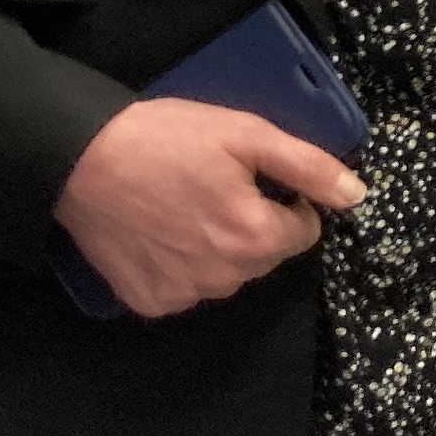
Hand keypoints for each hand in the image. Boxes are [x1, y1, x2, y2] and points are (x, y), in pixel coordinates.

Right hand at [53, 99, 366, 320]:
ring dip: (217, 247)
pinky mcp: (147, 301)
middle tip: (214, 185)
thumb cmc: (165, 138)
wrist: (78, 159)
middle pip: (264, 255)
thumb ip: (307, 167)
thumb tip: (356, 195)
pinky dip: (180, 265)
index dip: (287, 201)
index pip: (304, 231)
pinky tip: (160, 232)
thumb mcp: (246, 134)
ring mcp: (183, 294)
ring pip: (226, 274)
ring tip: (183, 205)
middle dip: (253, 224)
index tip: (255, 178)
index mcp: (254, 237)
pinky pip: (185, 288)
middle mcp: (224, 277)